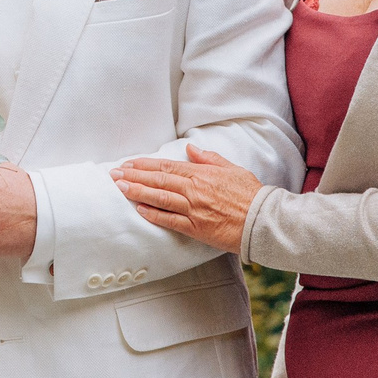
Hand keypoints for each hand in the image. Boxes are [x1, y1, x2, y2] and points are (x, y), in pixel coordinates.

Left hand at [111, 144, 266, 250]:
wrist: (263, 220)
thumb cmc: (250, 195)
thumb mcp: (232, 169)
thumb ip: (209, 159)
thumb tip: (192, 149)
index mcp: (202, 174)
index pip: (167, 167)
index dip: (145, 165)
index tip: (129, 163)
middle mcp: (195, 189)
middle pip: (158, 180)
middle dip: (133, 176)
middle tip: (114, 174)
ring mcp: (194, 209)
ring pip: (160, 198)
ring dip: (137, 192)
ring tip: (120, 188)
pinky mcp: (196, 228)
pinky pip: (170, 221)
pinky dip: (154, 215)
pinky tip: (139, 210)